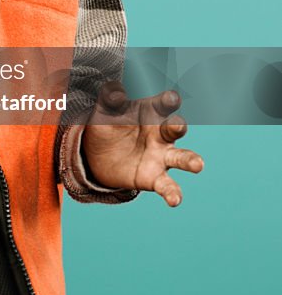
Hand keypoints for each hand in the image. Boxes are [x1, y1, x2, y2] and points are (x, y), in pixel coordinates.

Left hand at [80, 81, 204, 206]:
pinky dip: (173, 193)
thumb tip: (116, 93)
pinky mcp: (154, 178)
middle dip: (178, 126)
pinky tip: (175, 201)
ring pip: (181, 157)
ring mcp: (161, 157)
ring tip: (198, 165)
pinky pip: (167, 186)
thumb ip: (110, 99)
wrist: (97, 155)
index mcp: (151, 113)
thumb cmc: (108, 125)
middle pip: (174, 128)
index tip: (172, 99)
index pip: (163, 105)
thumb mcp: (104, 110)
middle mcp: (161, 134)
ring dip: (190, 160)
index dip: (169, 101)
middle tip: (178, 125)